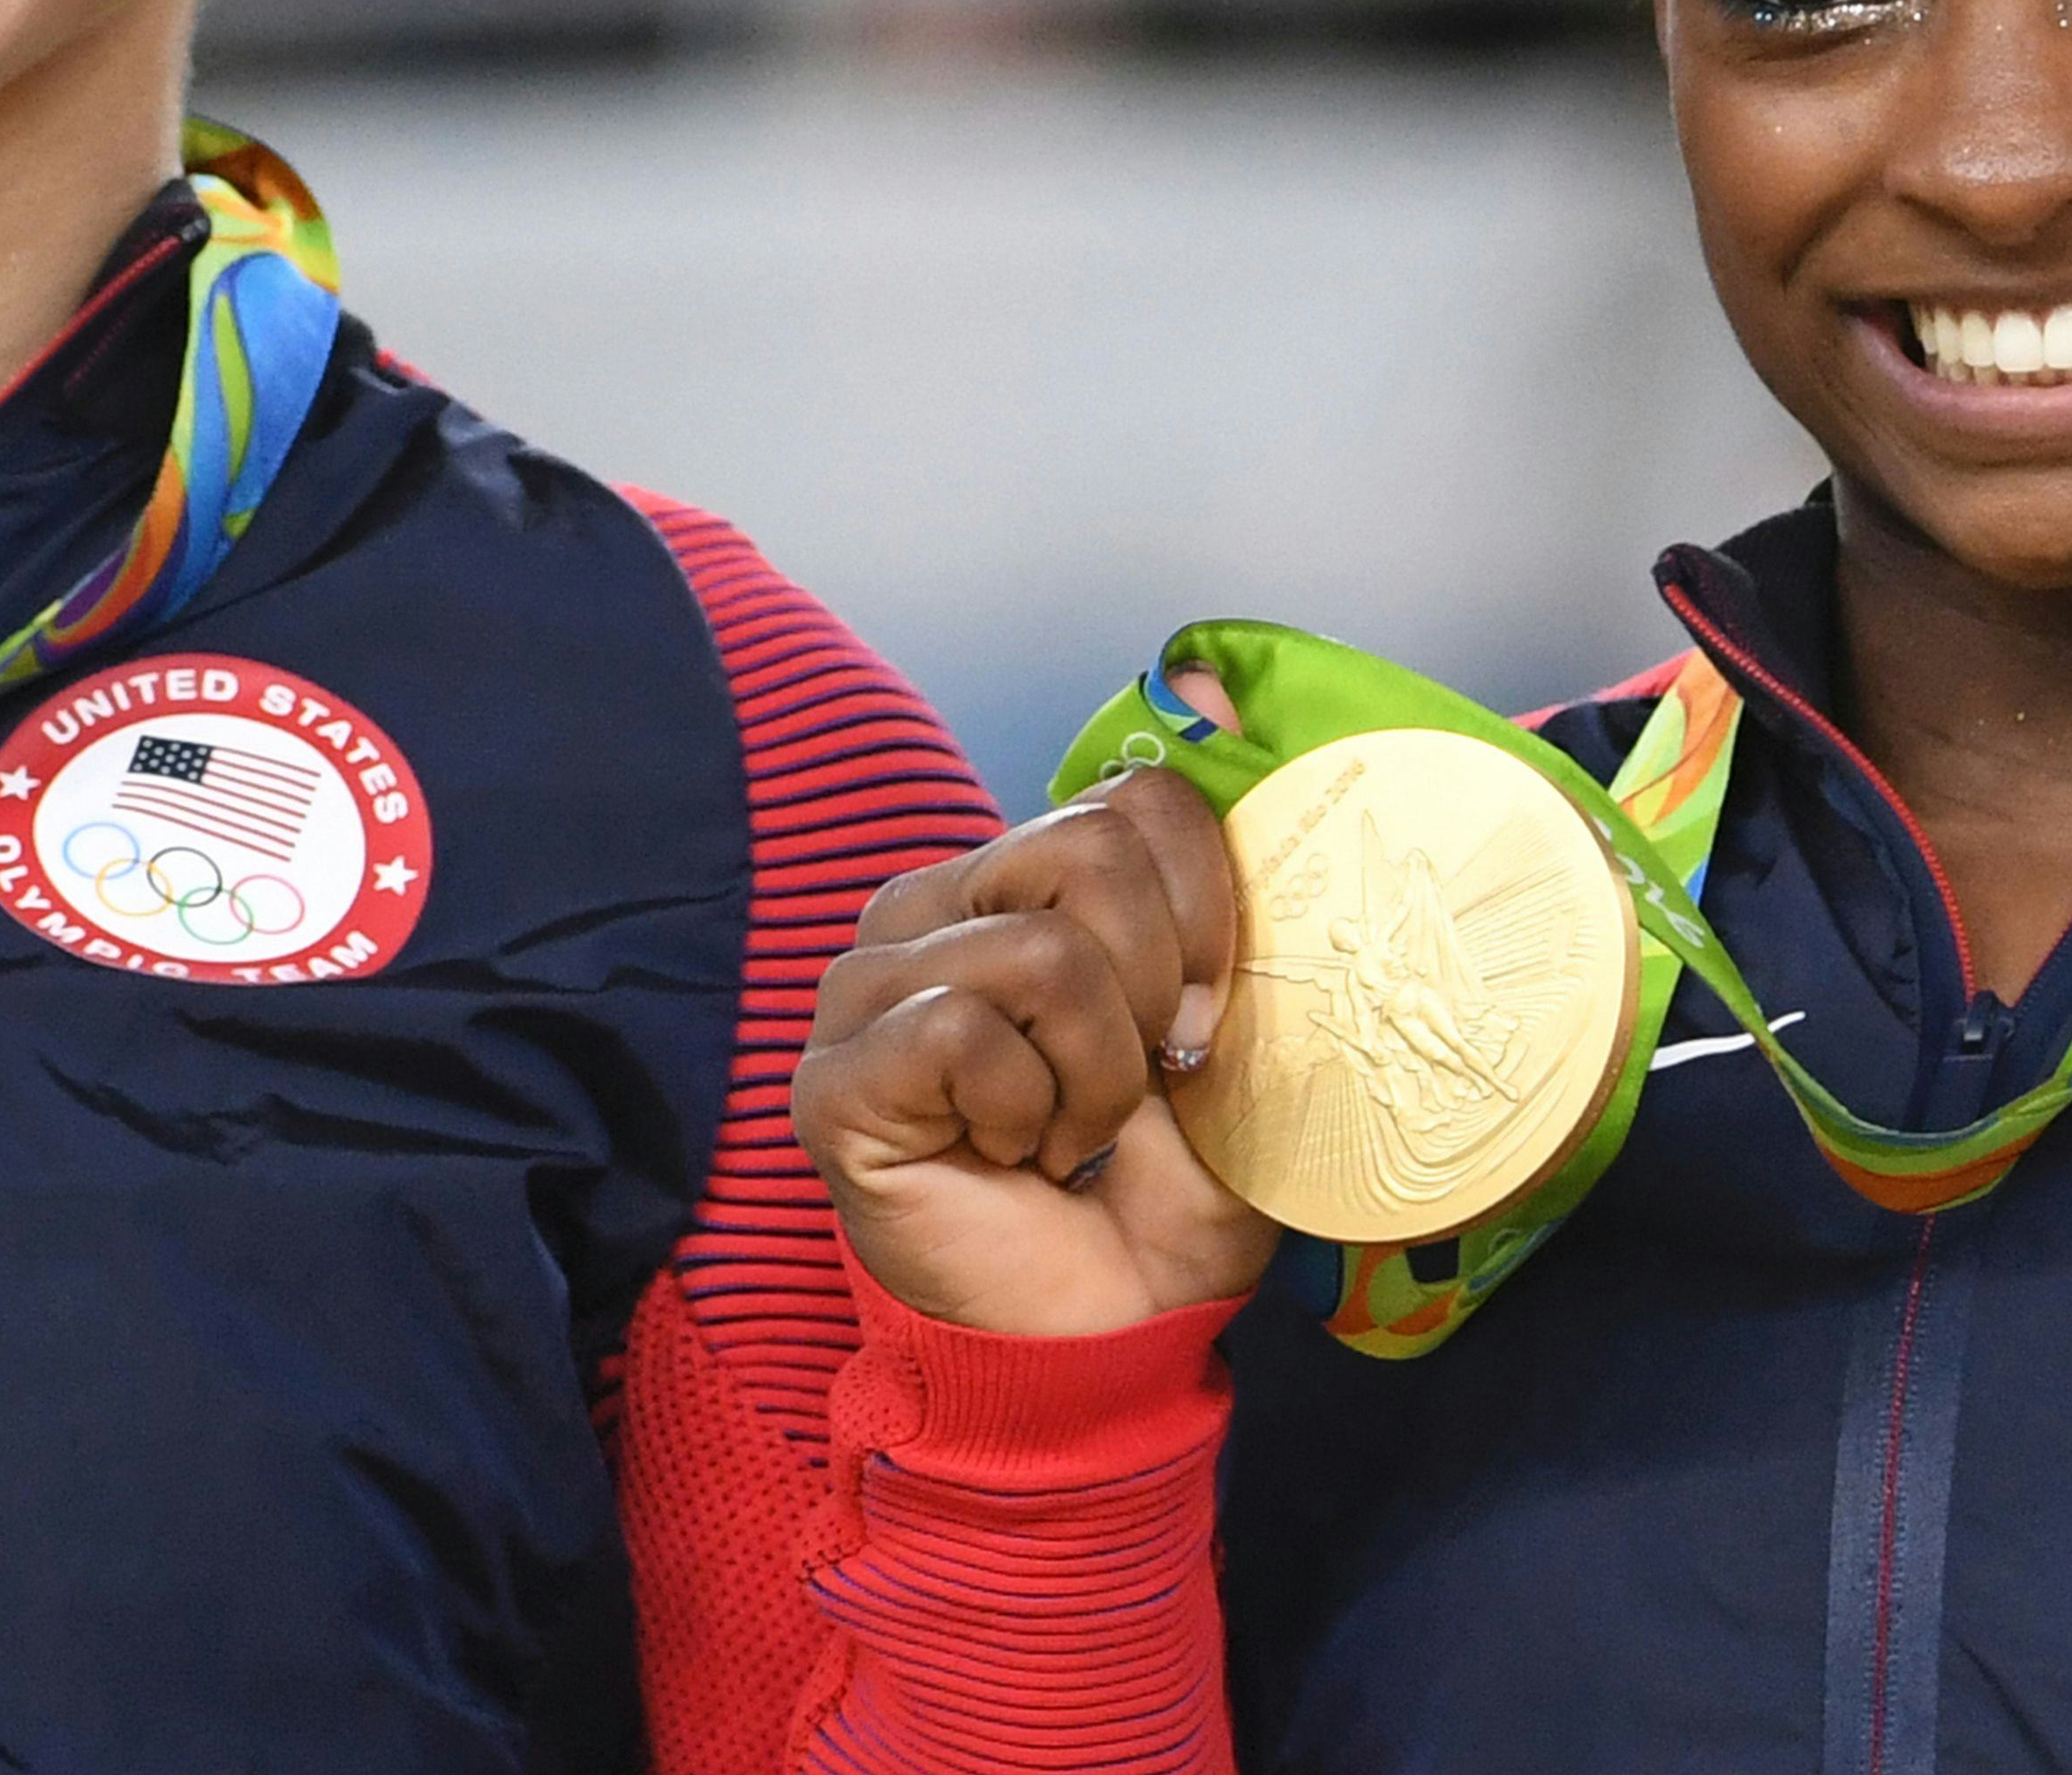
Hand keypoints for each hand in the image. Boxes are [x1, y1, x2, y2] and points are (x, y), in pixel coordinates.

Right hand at [798, 748, 1279, 1336]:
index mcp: (1019, 882)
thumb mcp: (1231, 1045)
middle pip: (1090, 849)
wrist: (1104, 1346)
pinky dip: (1027, 1115)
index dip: (1208, 904)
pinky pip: (964, 1034)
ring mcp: (867, 988)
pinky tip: (1012, 1161)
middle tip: (1134, 1090)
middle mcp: (931, 910)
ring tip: (1070, 1137)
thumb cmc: (1157, 1196)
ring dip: (1098, 1076)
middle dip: (1156, 992)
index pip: (1134, 797)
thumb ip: (1235, 916)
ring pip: (1041, 951)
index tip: (1209, 1018)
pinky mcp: (836, 1076)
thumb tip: (1233, 723)